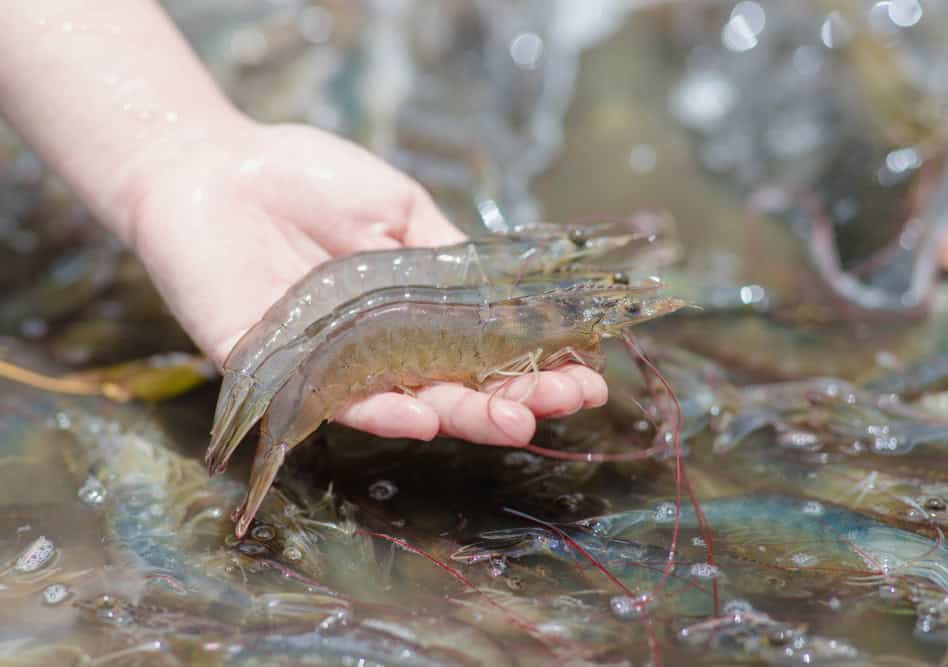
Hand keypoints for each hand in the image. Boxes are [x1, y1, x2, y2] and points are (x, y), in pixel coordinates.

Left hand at [126, 120, 607, 445]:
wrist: (216, 164)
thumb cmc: (310, 180)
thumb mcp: (399, 210)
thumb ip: (449, 257)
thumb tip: (513, 296)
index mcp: (415, 314)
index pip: (484, 351)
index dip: (535, 362)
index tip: (587, 371)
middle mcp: (379, 351)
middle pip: (454, 387)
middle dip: (514, 396)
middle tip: (565, 401)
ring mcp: (330, 366)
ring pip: (404, 403)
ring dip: (460, 415)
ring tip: (515, 420)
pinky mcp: (273, 370)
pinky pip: (328, 400)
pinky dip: (376, 412)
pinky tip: (424, 418)